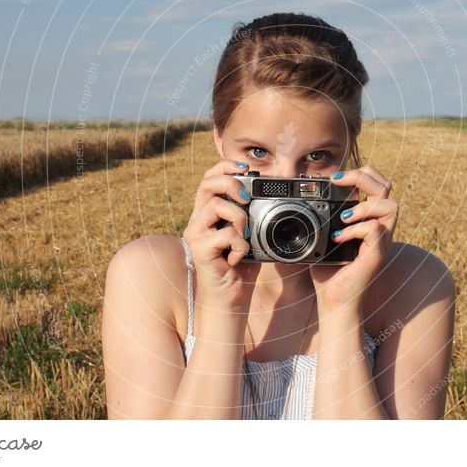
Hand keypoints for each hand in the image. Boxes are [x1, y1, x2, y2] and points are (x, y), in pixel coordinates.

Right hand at [182, 159, 260, 310]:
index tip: (245, 168)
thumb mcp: (250, 235)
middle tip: (247, 198)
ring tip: (247, 236)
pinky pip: (224, 234)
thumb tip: (270, 196)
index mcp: (208, 212)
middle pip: (206, 184)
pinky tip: (240, 257)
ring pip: (216, 205)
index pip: (209, 178)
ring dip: (240, 217)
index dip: (224, 167)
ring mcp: (196, 234)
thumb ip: (251, 216)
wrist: (230, 299)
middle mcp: (198, 220)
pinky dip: (240, 245)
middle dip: (230, 184)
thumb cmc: (240, 267)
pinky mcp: (199, 250)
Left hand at [309, 165, 398, 312]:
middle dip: (362, 177)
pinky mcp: (377, 255)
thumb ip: (319, 218)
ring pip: (391, 205)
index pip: (377, 184)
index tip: (334, 178)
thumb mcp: (320, 238)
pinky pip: (376, 230)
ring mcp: (382, 242)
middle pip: (387, 187)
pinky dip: (355, 230)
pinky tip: (338, 239)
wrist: (333, 303)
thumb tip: (299, 200)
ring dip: (364, 206)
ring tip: (343, 218)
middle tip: (340, 182)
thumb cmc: (328, 272)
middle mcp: (380, 228)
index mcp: (368, 220)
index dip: (360, 173)